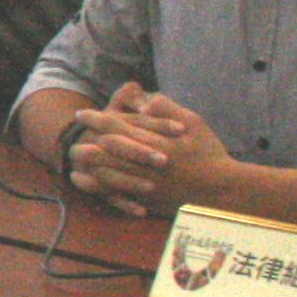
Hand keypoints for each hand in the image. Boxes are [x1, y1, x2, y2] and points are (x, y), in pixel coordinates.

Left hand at [64, 84, 227, 217]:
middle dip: (86, 140)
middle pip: (105, 151)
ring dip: (87, 162)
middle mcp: (145, 164)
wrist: (223, 190)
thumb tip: (144, 98)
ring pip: (105, 172)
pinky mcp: (146, 198)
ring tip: (75, 153)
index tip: (81, 114)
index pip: (117, 127)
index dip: (96, 119)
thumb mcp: (194, 123)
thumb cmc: (209, 153)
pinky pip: (113, 193)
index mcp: (155, 142)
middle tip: (73, 134)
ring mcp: (145, 183)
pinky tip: (81, 179)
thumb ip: (167, 109)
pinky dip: (94, 185)